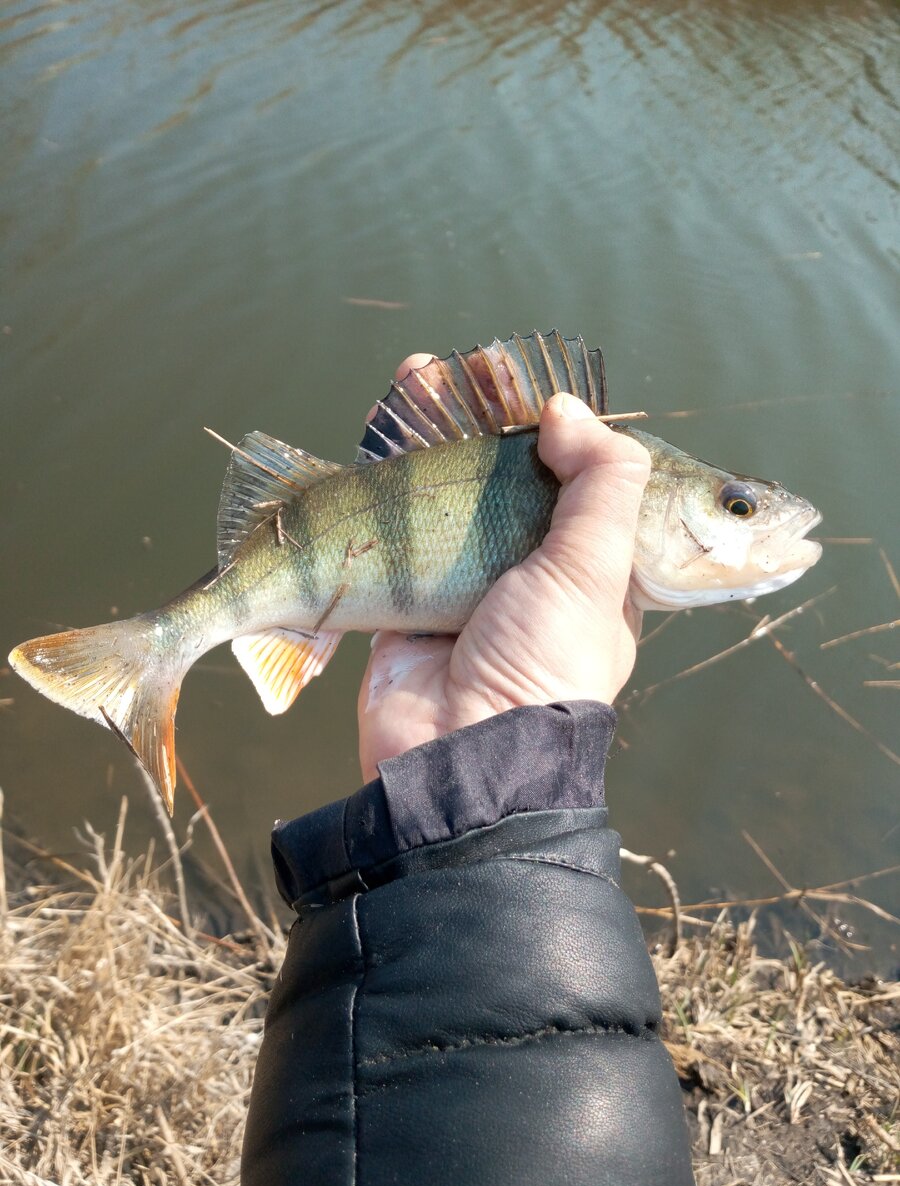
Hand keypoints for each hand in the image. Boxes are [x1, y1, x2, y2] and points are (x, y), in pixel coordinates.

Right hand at [357, 354, 650, 782]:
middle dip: (482, 417)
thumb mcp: (595, 572)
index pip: (576, 479)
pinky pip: (395, 532)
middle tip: (463, 367)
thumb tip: (566, 410)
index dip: (551, 426)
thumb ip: (601, 483)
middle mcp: (528, 574)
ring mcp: (465, 586)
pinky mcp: (406, 602)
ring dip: (431, 433)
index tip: (521, 380)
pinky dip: (384, 483)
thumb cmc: (543, 665)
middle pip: (505, 476)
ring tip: (414, 374)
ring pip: (447, 493)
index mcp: (589, 570)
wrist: (457, 756)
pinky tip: (378, 432)